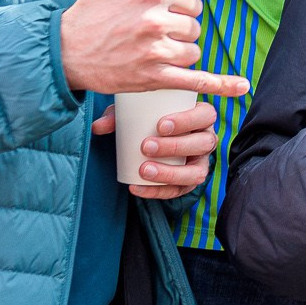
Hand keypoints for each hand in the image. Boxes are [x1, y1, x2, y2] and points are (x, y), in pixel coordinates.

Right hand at [61, 0, 249, 97]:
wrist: (64, 52)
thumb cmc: (91, 11)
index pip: (191, 2)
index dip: (178, 9)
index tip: (158, 13)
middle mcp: (155, 20)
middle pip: (193, 27)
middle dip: (178, 31)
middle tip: (150, 34)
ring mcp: (155, 50)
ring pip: (192, 51)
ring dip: (179, 54)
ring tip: (152, 51)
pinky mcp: (152, 77)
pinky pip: (194, 81)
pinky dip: (220, 85)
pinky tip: (241, 87)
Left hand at [91, 99, 220, 198]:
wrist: (153, 140)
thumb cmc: (149, 119)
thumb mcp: (135, 112)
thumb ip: (118, 116)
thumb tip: (99, 127)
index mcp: (201, 116)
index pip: (206, 115)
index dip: (188, 120)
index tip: (160, 125)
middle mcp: (206, 139)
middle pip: (204, 143)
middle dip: (176, 146)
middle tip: (146, 146)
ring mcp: (200, 162)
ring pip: (197, 172)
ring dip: (171, 173)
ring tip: (144, 170)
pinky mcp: (190, 182)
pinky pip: (180, 191)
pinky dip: (159, 191)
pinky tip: (137, 188)